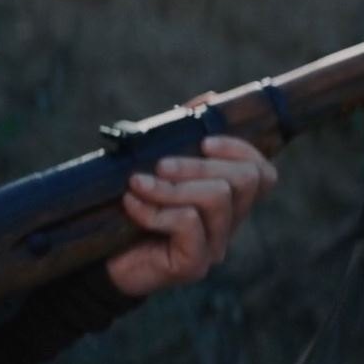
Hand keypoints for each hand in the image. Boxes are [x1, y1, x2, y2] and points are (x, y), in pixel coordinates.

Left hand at [106, 119, 276, 297]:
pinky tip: (132, 206)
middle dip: (198, 164)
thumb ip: (182, 134)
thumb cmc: (131, 208)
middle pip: (245, 180)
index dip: (240, 150)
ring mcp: (214, 247)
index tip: (204, 141)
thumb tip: (210, 98)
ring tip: (137, 184)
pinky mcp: (194, 265)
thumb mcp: (155, 164)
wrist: (101, 260)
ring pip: (217, 198)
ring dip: (171, 185)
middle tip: (159, 165)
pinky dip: (155, 209)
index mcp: (226, 201)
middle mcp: (228, 225)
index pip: (263, 173)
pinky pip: (187, 223)